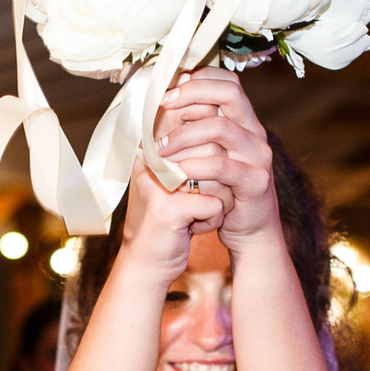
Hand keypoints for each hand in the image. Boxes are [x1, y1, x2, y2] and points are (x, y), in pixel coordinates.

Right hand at [120, 112, 229, 288]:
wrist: (148, 261)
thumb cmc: (169, 216)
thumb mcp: (176, 176)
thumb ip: (191, 145)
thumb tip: (217, 110)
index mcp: (153, 144)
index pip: (193, 119)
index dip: (212, 138)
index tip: (210, 168)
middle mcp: (151, 158)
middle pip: (212, 146)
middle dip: (221, 176)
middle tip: (206, 197)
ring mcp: (157, 183)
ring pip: (217, 172)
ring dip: (219, 198)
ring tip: (200, 212)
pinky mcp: (167, 210)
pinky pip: (215, 204)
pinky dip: (214, 219)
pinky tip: (197, 227)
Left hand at [154, 70, 276, 253]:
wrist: (249, 231)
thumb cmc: (222, 191)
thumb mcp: (207, 155)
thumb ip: (193, 130)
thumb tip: (160, 104)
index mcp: (243, 121)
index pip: (226, 81)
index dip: (197, 78)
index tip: (168, 90)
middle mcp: (255, 132)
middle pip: (229, 93)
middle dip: (190, 94)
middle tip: (162, 107)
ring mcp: (258, 156)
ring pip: (220, 128)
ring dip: (184, 134)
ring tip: (160, 149)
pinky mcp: (255, 182)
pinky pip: (223, 166)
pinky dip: (195, 166)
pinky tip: (176, 172)